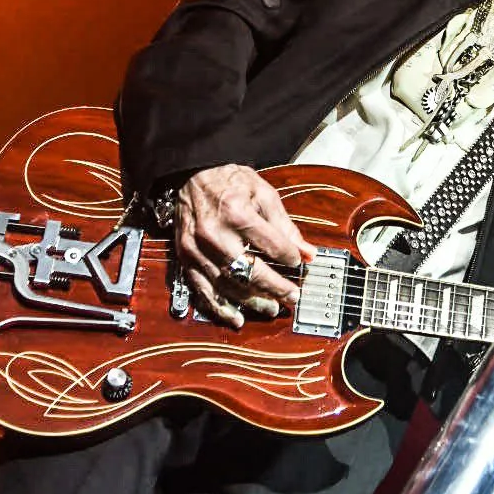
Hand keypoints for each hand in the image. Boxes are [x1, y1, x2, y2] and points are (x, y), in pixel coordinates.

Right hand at [174, 164, 315, 329]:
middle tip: (292, 297)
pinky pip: (202, 291)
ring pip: (228, 286)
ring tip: (272, 307)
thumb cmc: (229, 182)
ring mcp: (197, 249)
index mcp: (236, 212)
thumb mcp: (262, 193)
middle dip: (275, 287)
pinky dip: (220, 308)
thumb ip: (285, 225)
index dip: (289, 257)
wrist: (191, 175)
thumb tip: (308, 252)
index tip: (300, 264)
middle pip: (249, 271)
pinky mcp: (185, 258)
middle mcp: (214, 234)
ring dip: (253, 301)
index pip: (270, 245)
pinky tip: (237, 318)